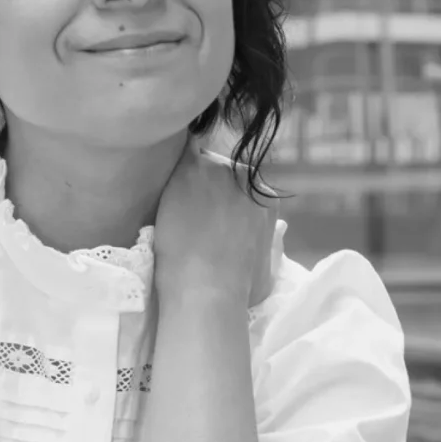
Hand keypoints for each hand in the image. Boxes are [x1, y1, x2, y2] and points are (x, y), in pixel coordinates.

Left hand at [154, 137, 277, 307]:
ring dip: (187, 180)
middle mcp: (248, 179)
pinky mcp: (192, 170)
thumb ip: (273, 245)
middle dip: (207, 189)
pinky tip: (162, 165)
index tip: (208, 219)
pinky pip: (185, 151)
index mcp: (266, 200)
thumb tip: (278, 230)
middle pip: (223, 173)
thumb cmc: (238, 290)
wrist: (207, 288)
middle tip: (188, 214)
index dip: (223, 202)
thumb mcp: (270, 270)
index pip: (242, 189)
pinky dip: (175, 157)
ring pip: (200, 165)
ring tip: (171, 205)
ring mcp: (220, 170)